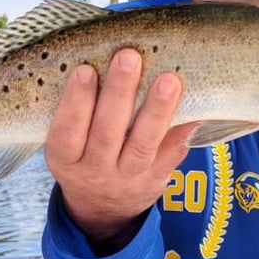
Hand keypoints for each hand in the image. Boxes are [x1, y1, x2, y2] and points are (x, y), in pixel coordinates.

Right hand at [44, 48, 195, 250]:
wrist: (103, 208)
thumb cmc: (83, 155)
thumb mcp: (67, 143)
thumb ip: (77, 109)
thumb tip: (97, 50)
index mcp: (65, 158)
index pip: (67, 132)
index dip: (75, 102)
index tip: (84, 69)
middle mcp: (95, 172)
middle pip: (107, 134)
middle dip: (119, 94)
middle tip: (129, 57)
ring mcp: (128, 178)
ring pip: (143, 145)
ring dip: (157, 110)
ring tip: (169, 79)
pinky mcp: (157, 179)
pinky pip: (172, 153)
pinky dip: (183, 127)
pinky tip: (192, 102)